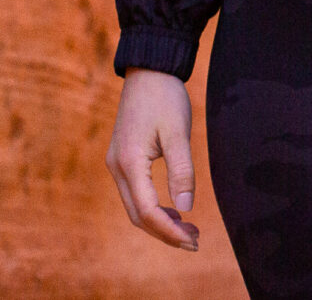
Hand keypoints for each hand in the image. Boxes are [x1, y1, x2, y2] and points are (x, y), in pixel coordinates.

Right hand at [105, 67, 200, 250]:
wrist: (148, 70)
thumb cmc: (165, 98)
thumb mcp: (178, 132)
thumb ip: (181, 170)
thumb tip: (186, 208)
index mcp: (129, 163)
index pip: (148, 211)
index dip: (170, 231)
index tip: (193, 240)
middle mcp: (116, 167)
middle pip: (138, 216)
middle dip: (165, 233)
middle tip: (195, 241)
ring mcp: (116, 164)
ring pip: (135, 207)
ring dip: (160, 223)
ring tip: (189, 231)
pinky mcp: (122, 159)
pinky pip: (135, 194)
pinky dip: (153, 208)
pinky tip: (175, 211)